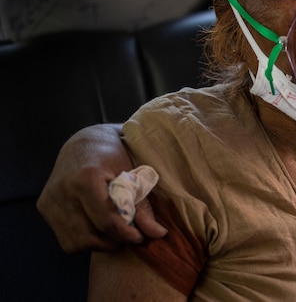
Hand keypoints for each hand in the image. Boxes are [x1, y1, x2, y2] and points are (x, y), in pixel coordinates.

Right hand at [36, 124, 166, 252]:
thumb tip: (158, 234)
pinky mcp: (44, 207)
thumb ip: (143, 207)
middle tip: (130, 235)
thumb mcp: (132, 176)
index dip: (127, 235)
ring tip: (115, 231)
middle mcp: (62, 190)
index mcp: (86, 179)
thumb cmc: (114, 156)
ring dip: (99, 243)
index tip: (141, 237)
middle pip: (90, 236)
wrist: (84, 144)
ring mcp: (50, 200)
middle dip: (114, 241)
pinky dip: (84, 240)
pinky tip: (98, 228)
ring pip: (76, 242)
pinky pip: (65, 238)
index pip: (106, 222)